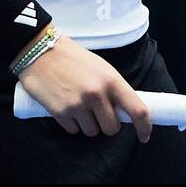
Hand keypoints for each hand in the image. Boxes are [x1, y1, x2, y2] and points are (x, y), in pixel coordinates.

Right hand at [15, 33, 152, 142]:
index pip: (137, 110)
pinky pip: (73, 130)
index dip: (144, 127)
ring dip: (87, 124)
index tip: (144, 135)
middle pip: (112, 129)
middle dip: (106, 124)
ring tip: (78, 105)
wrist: (40, 51)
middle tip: (97, 112)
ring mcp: (78, 104)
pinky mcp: (60, 112)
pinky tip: (65, 106)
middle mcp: (97, 94)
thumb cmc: (73, 58)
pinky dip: (71, 123)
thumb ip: (113, 88)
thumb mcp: (101, 67)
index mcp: (111, 80)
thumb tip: (125, 111)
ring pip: (92, 131)